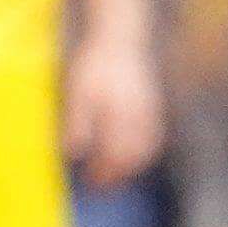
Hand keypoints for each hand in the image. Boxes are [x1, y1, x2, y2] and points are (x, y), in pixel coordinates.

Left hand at [64, 28, 166, 185]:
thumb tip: (73, 152)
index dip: (104, 172)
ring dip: (130, 167)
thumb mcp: (78, 91)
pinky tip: (130, 156)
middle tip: (99, 188)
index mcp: (121, 115)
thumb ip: (78, 121)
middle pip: (131, 156)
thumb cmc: (95, 64)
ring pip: (146, 149)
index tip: (90, 184)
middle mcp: (140, 117)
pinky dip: (143, 152)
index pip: (115, 154)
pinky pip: (154, 137)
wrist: (122, 37)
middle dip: (116, 175)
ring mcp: (151, 112)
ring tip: (113, 177)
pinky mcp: (154, 107)